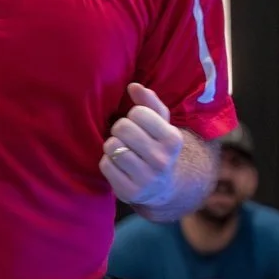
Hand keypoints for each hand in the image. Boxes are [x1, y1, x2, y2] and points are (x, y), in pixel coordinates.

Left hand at [101, 83, 185, 208]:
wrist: (163, 186)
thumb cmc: (158, 146)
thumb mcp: (161, 124)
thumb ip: (149, 102)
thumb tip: (133, 86)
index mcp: (173, 139)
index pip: (138, 113)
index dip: (133, 116)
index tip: (139, 124)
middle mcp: (162, 160)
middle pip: (123, 128)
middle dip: (120, 129)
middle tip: (127, 137)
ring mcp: (146, 178)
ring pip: (112, 147)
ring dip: (112, 146)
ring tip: (122, 150)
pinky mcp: (130, 192)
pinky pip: (105, 165)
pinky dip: (108, 162)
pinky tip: (118, 165)